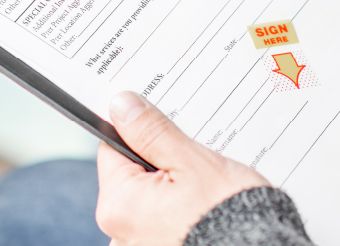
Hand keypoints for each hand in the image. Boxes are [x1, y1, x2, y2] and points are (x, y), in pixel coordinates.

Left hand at [96, 92, 268, 245]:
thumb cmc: (227, 215)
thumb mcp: (192, 162)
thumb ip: (152, 132)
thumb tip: (123, 106)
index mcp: (118, 206)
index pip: (113, 148)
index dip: (140, 131)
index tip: (164, 126)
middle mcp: (119, 234)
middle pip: (132, 174)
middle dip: (160, 161)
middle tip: (193, 159)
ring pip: (149, 197)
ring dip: (172, 186)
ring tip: (204, 188)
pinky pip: (161, 219)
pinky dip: (178, 209)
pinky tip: (203, 206)